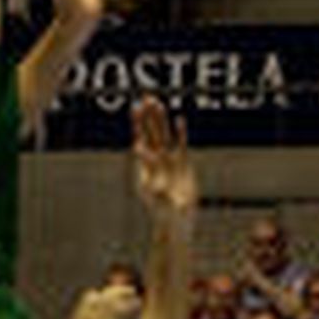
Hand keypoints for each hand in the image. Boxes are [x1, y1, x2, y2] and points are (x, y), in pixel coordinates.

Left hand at [132, 96, 196, 221]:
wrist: (176, 219)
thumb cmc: (163, 213)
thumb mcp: (159, 200)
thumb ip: (155, 184)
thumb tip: (149, 168)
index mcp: (146, 168)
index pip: (141, 143)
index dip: (138, 128)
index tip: (136, 112)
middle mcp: (156, 161)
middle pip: (151, 134)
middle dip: (148, 117)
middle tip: (145, 99)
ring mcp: (169, 160)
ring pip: (164, 135)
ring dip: (160, 120)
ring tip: (157, 103)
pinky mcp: (182, 163)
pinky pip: (181, 143)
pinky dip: (180, 132)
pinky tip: (179, 119)